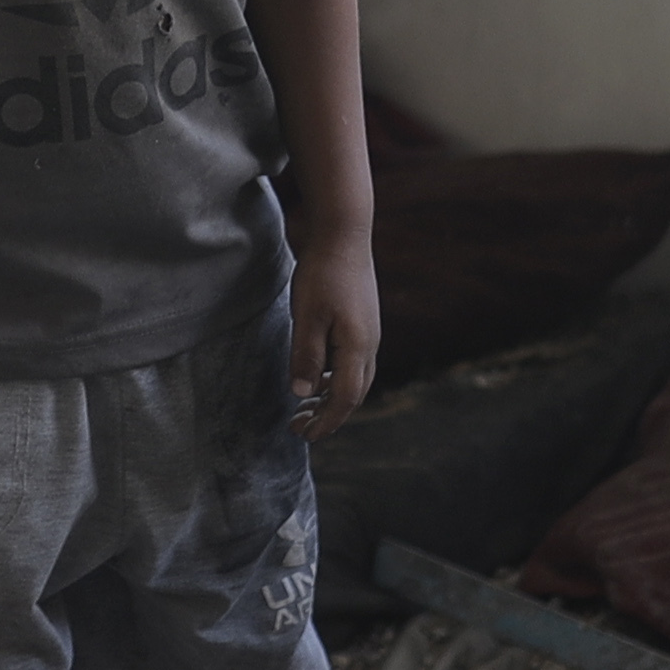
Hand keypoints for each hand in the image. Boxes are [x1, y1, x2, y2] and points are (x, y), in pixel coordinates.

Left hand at [287, 232, 381, 438]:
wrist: (345, 234)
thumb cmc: (323, 273)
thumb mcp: (307, 317)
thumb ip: (305, 356)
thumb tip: (302, 394)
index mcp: (357, 348)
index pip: (344, 399)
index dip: (325, 421)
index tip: (304, 435)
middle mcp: (370, 346)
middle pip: (353, 395)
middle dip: (328, 416)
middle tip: (299, 427)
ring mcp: (370, 335)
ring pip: (355, 380)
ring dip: (332, 398)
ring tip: (305, 406)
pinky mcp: (364, 324)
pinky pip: (353, 363)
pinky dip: (335, 379)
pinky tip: (316, 376)